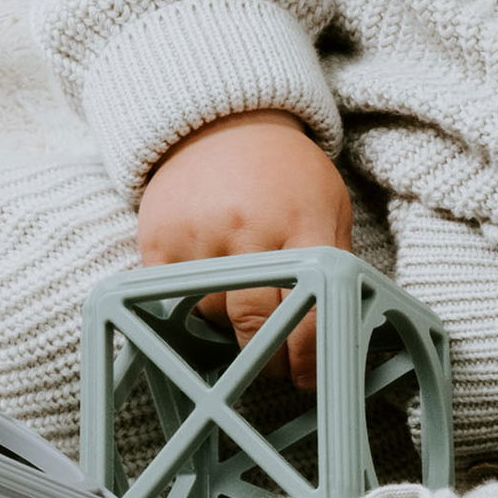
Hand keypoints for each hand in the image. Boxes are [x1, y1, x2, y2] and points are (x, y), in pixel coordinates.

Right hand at [136, 113, 353, 383]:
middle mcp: (249, 228)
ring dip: (230, 328)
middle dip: (267, 359)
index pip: (310, 307)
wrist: (223, 123)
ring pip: (212, 316)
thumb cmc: (286, 173)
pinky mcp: (160, 239)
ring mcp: (200, 233)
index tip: (307, 375)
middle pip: (254, 322)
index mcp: (302, 222)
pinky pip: (173, 300)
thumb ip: (332, 263)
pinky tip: (211, 295)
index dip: (308, 355)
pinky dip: (192, 308)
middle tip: (276, 366)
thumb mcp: (328, 205)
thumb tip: (337, 332)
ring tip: (244, 309)